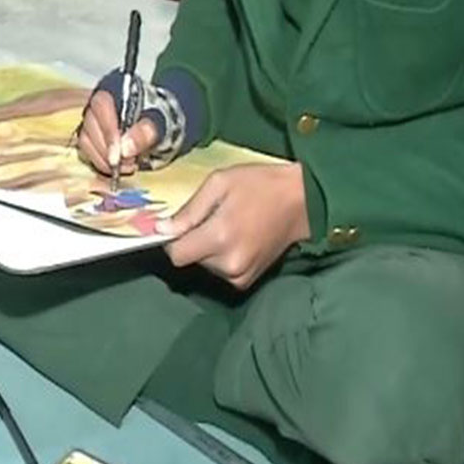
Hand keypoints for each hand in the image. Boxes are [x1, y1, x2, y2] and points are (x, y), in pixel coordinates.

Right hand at [76, 87, 159, 179]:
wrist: (157, 126)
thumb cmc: (157, 118)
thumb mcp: (159, 123)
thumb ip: (146, 132)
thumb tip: (126, 149)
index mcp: (113, 89)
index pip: (101, 105)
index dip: (108, 130)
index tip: (119, 154)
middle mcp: (96, 102)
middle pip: (91, 125)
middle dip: (109, 150)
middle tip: (129, 163)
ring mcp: (90, 120)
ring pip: (86, 140)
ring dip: (104, 159)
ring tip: (127, 166)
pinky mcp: (88, 136)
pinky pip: (86, 151)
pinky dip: (101, 163)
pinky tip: (117, 168)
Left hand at [162, 163, 309, 289]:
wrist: (302, 202)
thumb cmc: (259, 185)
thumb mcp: (219, 183)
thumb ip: (189, 210)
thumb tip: (161, 230)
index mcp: (220, 238)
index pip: (176, 254)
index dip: (171, 239)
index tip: (178, 224)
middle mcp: (229, 263)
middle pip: (190, 259)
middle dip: (192, 239)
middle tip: (211, 217)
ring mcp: (241, 275)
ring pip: (204, 265)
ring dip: (207, 248)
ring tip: (227, 224)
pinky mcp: (249, 280)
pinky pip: (221, 270)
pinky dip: (221, 256)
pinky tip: (236, 237)